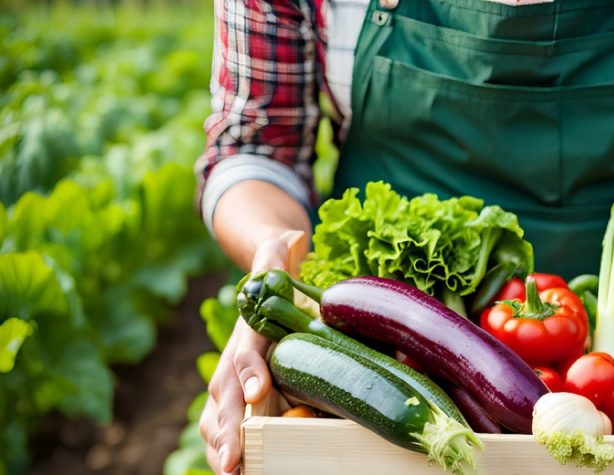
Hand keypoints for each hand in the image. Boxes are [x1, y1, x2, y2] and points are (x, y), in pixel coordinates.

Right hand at [199, 230, 305, 473]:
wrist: (254, 286)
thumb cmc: (271, 279)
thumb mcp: (274, 261)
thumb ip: (278, 254)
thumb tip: (291, 236)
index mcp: (248, 334)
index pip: (246, 354)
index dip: (249, 373)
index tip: (255, 392)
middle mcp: (233, 362)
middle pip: (224, 398)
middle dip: (227, 430)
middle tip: (232, 461)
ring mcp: (230, 383)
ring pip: (218, 419)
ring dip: (222, 447)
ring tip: (230, 473)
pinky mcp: (235, 400)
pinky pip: (224, 429)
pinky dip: (225, 450)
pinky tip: (233, 472)